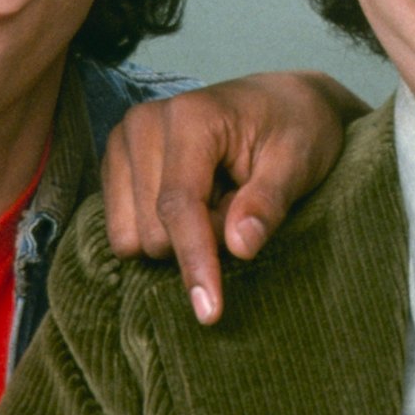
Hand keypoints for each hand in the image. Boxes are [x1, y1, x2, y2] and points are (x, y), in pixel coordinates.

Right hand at [102, 71, 365, 323]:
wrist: (282, 102)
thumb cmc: (297, 130)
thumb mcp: (299, 163)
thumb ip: (268, 203)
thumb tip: (239, 248)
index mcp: (190, 115)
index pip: (179, 205)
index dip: (195, 261)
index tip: (210, 312)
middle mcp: (143, 123)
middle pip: (153, 229)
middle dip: (200, 241)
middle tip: (240, 208)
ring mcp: (122, 142)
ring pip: (131, 237)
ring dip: (180, 238)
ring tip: (219, 201)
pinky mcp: (115, 164)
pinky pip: (122, 231)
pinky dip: (163, 232)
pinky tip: (195, 202)